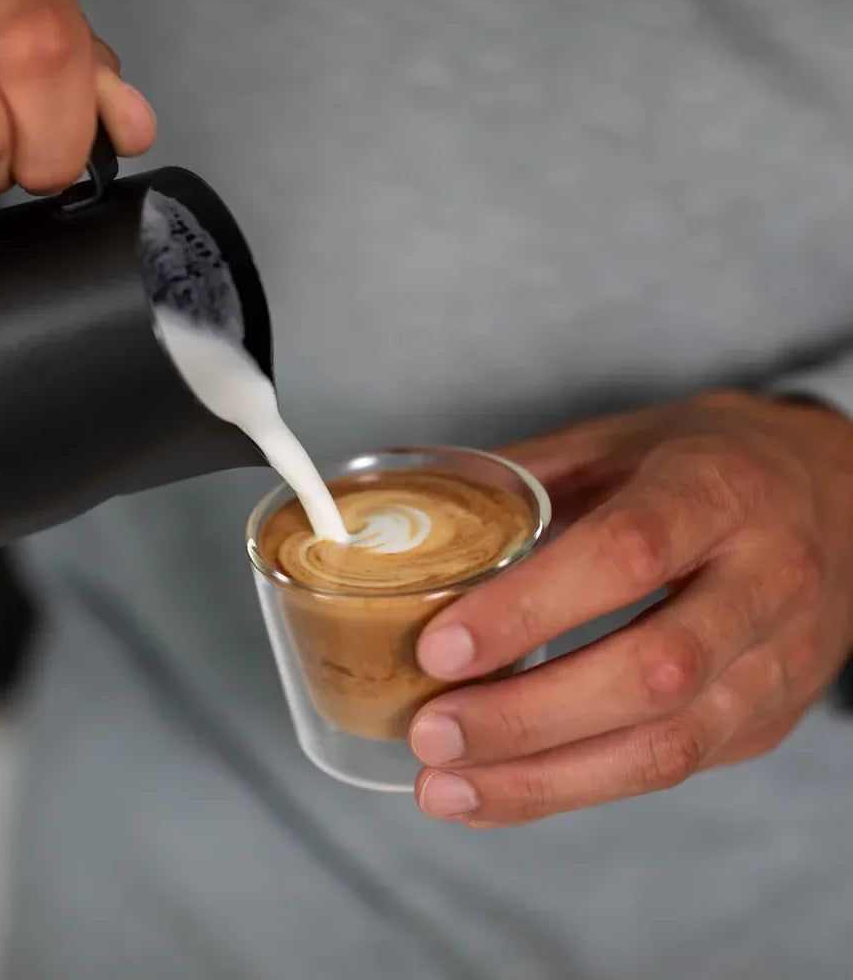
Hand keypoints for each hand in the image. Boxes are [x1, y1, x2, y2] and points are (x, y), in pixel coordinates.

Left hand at [410, 391, 852, 826]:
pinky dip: (577, 788)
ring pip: (668, 744)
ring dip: (545, 779)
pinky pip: (674, 768)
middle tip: (429, 734)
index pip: (626, 555)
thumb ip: (528, 480)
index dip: (529, 609)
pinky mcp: (770, 717)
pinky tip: (503, 791)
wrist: (841, 494)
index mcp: (719, 489)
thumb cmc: (710, 462)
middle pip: (652, 671)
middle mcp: (766, 578)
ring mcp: (778, 660)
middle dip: (527, 717)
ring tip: (446, 788)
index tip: (438, 648)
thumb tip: (420, 527)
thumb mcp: (624, 440)